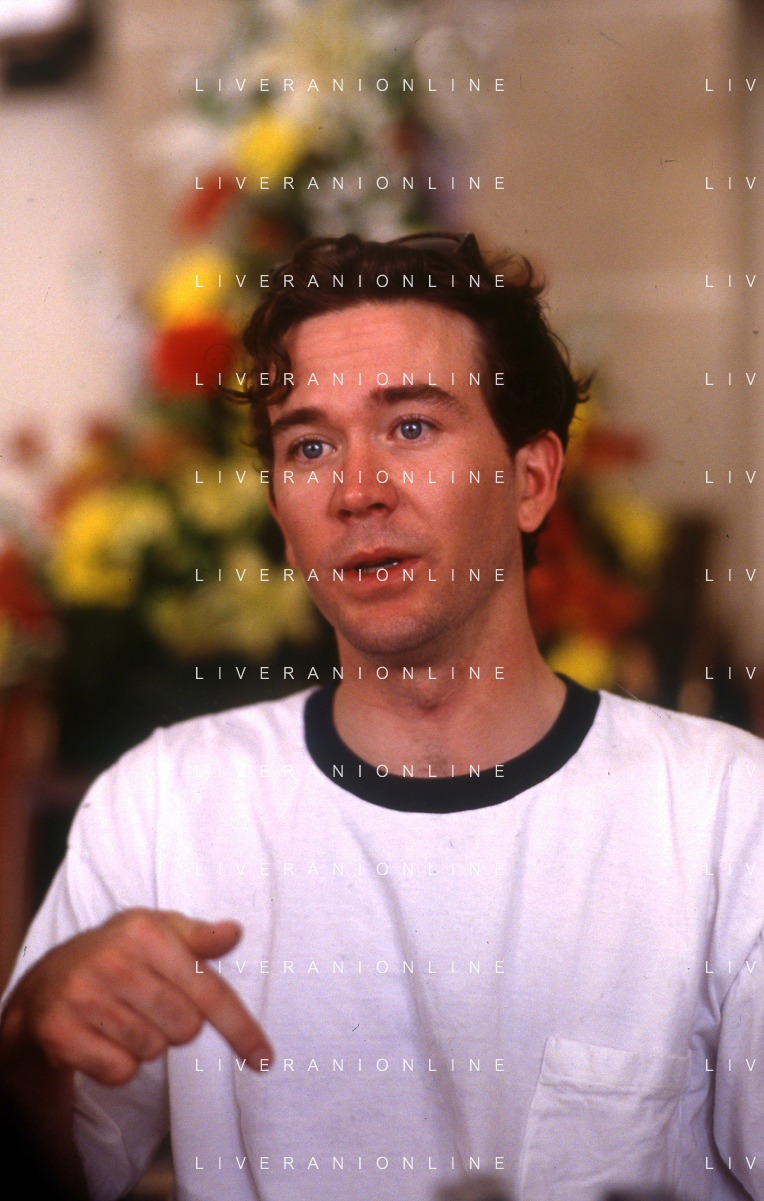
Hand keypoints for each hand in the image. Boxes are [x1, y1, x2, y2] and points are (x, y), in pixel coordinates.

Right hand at [0, 909, 271, 1086]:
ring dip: (146, 1044)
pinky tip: (103, 1038)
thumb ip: (200, 937)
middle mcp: (114, 961)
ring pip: (152, 1051)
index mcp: (146, 931)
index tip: (264, 1058)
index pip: (209, 990)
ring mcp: (83, 996)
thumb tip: (234, 932)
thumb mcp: (158, 930)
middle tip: (151, 1004)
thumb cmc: (119, 952)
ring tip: (124, 1017)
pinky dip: (118, 1064)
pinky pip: (119, 1072)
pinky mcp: (59, 1031)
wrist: (48, 980)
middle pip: (185, 1029)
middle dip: (176, 1025)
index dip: (240, 1028)